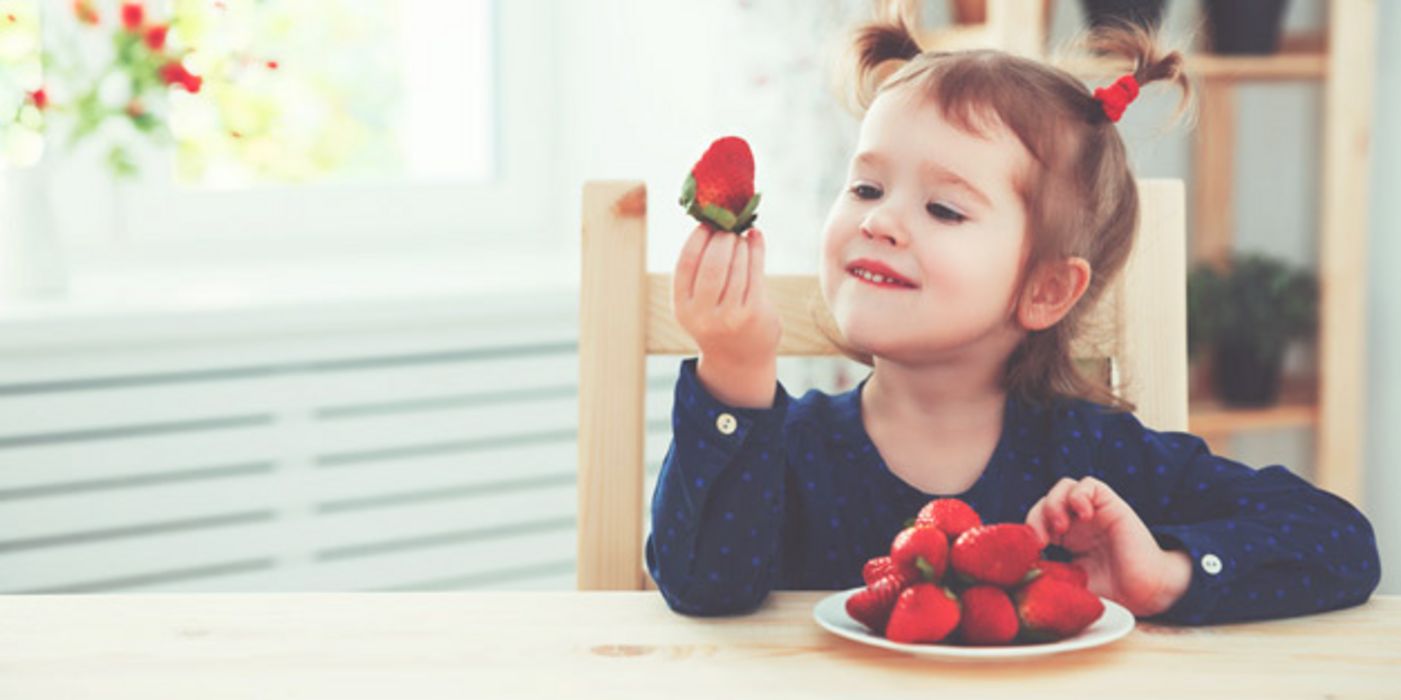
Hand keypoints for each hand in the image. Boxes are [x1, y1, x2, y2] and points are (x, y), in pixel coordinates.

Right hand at [673, 224, 780, 406]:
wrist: (739, 360)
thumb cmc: (716, 319)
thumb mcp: (697, 302)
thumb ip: (699, 270)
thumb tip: (711, 222)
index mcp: (682, 307)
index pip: (686, 263)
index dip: (696, 238)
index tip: (706, 224)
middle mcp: (703, 314)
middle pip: (712, 263)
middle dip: (721, 239)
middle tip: (727, 228)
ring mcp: (730, 316)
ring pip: (736, 266)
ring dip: (740, 244)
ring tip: (740, 236)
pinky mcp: (754, 314)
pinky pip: (755, 272)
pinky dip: (756, 250)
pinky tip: (755, 239)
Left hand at [1025, 477, 1192, 617]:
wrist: (1146, 594)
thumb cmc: (1113, 592)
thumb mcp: (1070, 584)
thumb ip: (1049, 574)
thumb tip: (1020, 569)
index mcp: (1067, 538)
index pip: (1037, 519)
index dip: (1029, 529)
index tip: (1032, 552)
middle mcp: (1079, 522)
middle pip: (1045, 500)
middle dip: (1037, 517)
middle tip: (1043, 541)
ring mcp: (1095, 512)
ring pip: (1063, 487)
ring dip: (1054, 503)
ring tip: (1061, 528)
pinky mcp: (1112, 505)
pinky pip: (1089, 485)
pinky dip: (1079, 495)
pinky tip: (1083, 515)